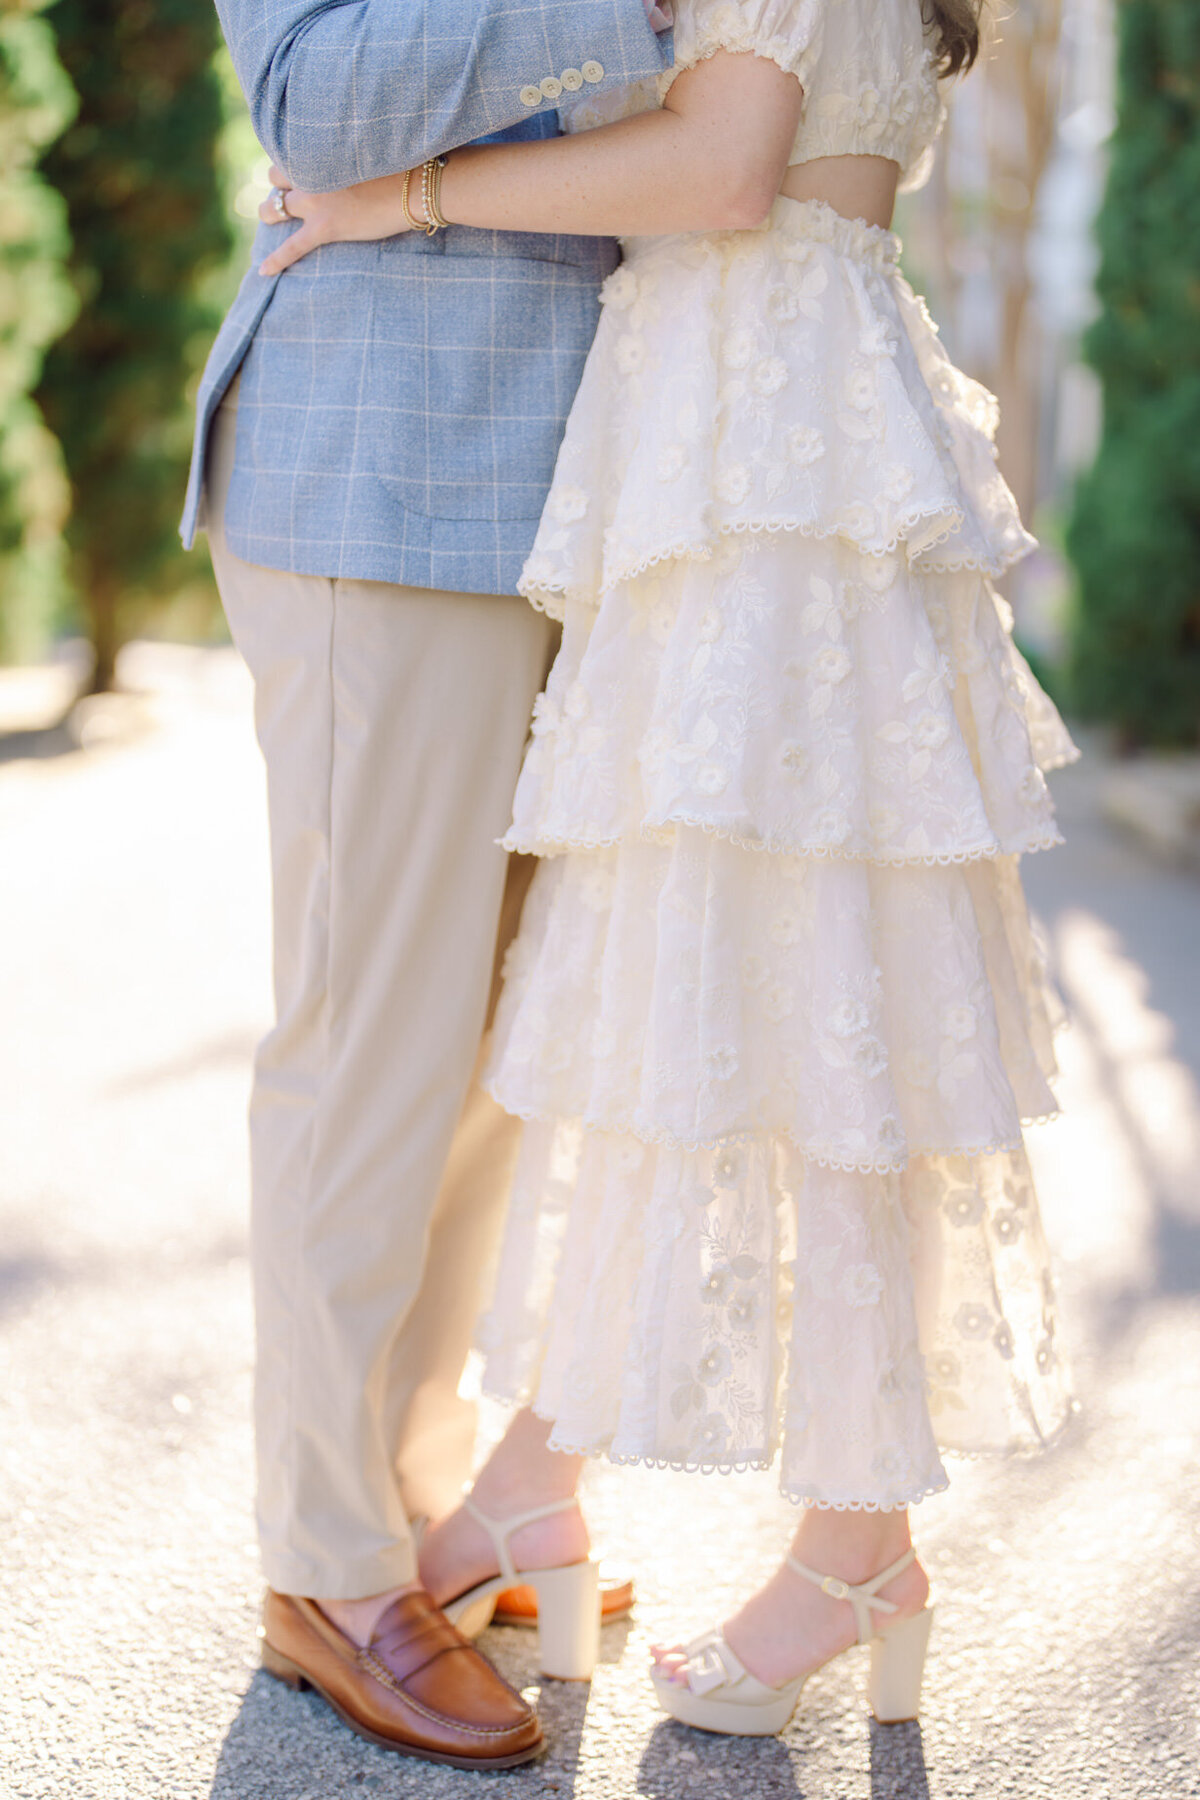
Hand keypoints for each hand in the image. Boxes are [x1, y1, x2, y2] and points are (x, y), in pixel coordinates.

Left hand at [258, 165, 413, 275]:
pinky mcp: (324, 227)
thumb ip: (347, 153)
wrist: (413, 187)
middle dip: (278, 183)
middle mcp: (311, 173)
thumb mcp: (366, 149)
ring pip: (275, 207)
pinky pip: (292, 247)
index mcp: (320, 151)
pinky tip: (262, 270)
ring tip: (268, 216)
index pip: (290, 152)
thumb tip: (360, 157)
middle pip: (275, 176)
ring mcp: (315, 202)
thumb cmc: (401, 165)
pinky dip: (276, 260)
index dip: (291, 160)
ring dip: (268, 211)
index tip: (294, 166)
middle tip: (285, 192)